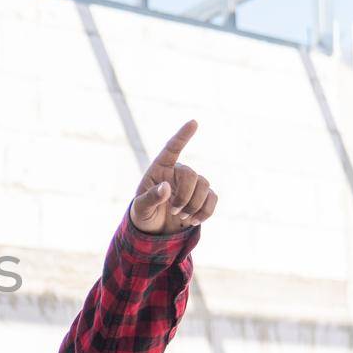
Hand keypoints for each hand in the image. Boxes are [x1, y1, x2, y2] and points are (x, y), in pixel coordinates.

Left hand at [129, 119, 217, 234]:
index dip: (183, 135)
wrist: (155, 230)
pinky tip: (194, 220)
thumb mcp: (140, 208)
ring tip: (182, 217)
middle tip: (174, 211)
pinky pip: (212, 198)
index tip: (193, 122)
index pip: (172, 148)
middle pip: (192, 175)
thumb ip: (150, 198)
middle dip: (185, 196)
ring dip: (194, 205)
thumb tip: (165, 187)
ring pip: (205, 186)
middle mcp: (177, 173)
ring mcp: (192, 184)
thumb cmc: (144, 214)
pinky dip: (206, 211)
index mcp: (160, 169)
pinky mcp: (202, 197)